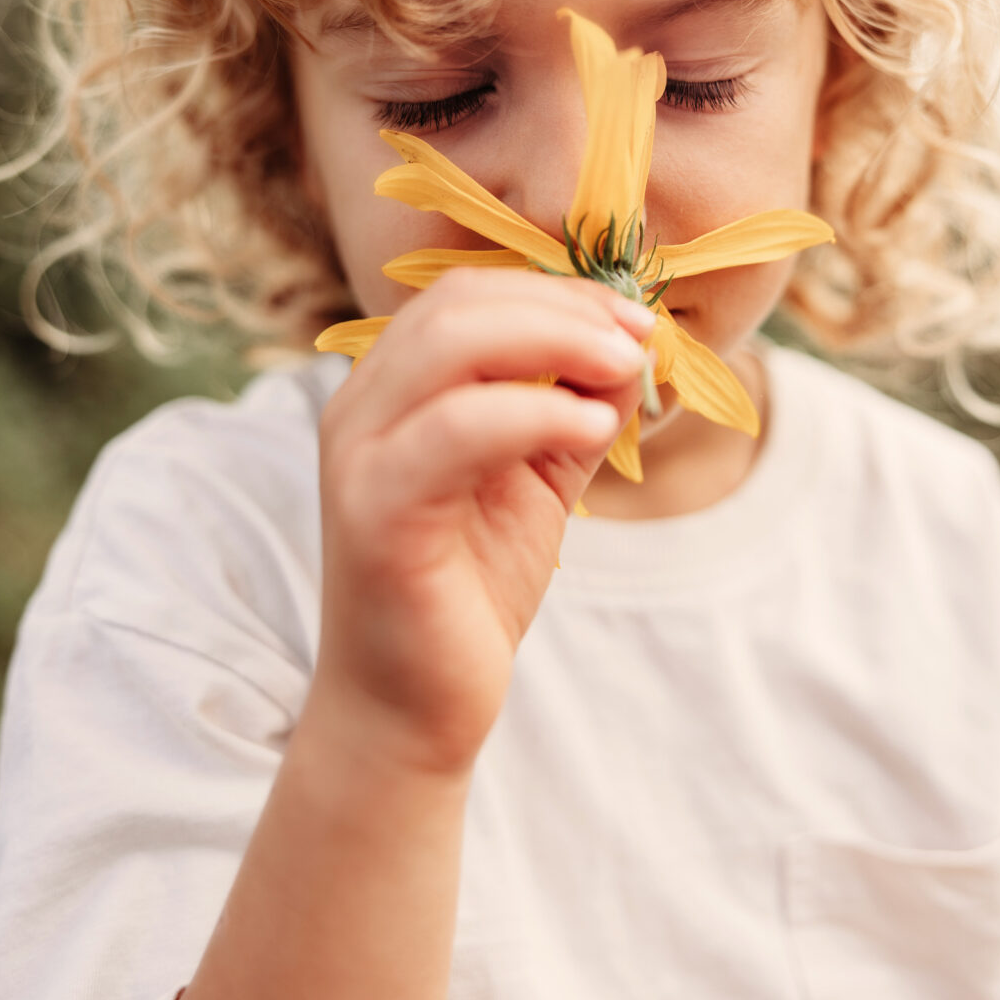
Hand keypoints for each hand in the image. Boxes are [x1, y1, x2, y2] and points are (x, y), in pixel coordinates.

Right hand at [312, 268, 652, 777]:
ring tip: (627, 370)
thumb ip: (576, 408)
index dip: (557, 290)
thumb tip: (633, 347)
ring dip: (556, 340)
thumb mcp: (538, 477)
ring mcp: (360, 455)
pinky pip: (456, 430)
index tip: (636, 318)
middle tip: (639, 339)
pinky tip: (593, 428)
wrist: (411, 709)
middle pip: (457, 303)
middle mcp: (360, 407)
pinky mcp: (375, 512)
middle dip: (564, 307)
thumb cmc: (470, 589)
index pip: (466, 295)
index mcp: (392, 389)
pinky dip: (534, 412)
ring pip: (450, 344)